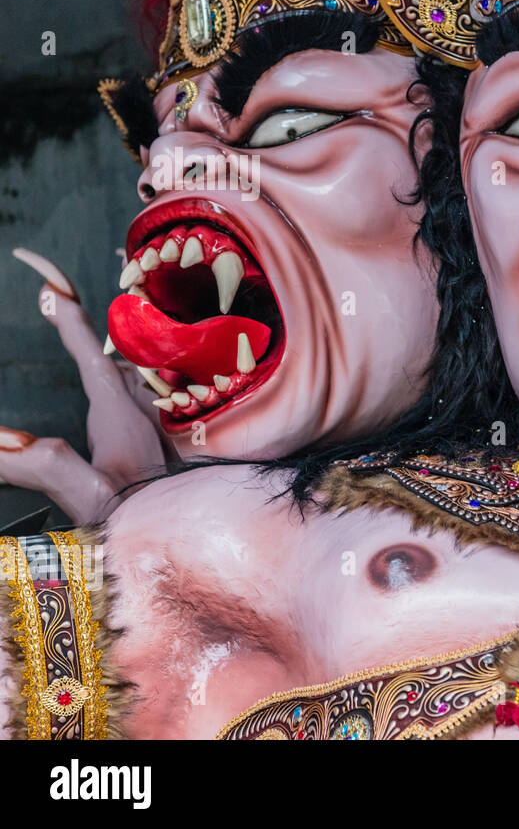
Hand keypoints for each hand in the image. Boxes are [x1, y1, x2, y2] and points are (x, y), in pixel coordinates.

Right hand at [0, 249, 165, 523]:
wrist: (188, 539)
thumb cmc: (140, 522)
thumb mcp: (87, 498)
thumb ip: (46, 468)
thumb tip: (1, 441)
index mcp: (120, 417)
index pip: (93, 360)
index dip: (72, 324)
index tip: (52, 290)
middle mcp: (140, 414)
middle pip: (112, 360)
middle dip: (83, 334)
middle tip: (57, 303)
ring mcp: (153, 427)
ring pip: (131, 378)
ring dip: (106, 359)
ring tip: (82, 342)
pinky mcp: (158, 446)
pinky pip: (138, 400)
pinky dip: (120, 385)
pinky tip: (117, 396)